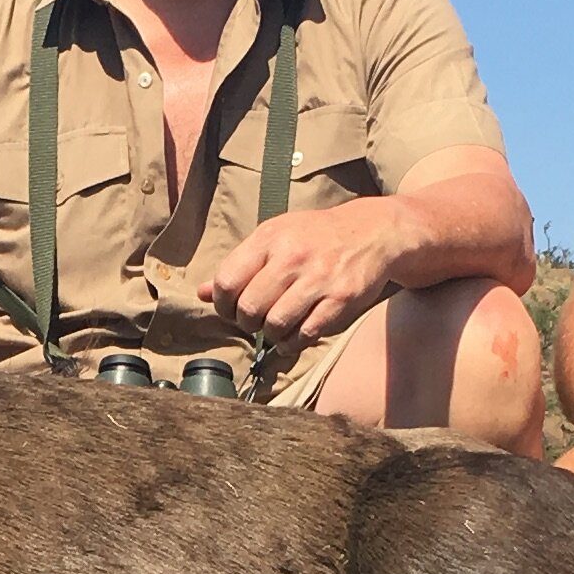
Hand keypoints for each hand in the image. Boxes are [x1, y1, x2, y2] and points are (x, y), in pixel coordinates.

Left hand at [206, 199, 405, 341]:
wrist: (372, 231)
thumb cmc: (316, 237)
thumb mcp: (275, 238)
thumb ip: (239, 266)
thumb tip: (201, 292)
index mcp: (270, 239)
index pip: (226, 281)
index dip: (222, 304)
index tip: (231, 308)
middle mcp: (292, 257)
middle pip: (249, 308)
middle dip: (246, 323)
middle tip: (255, 321)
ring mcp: (318, 278)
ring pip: (275, 325)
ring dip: (270, 335)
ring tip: (276, 328)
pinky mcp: (340, 299)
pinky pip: (306, 334)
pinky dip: (294, 342)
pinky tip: (294, 335)